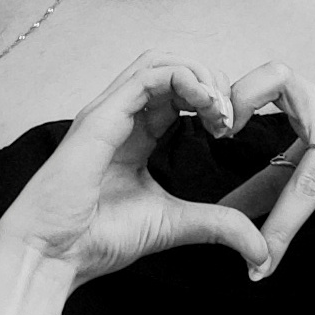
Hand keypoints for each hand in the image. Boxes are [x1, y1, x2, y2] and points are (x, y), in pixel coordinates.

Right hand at [0, 59, 314, 295]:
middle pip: (173, 66)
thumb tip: (261, 251)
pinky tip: (204, 107)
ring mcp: (108, 111)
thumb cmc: (96, 239)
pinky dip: (184, 80)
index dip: (211, 100)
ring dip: (201, 75)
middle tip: (230, 119)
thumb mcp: (174, 226)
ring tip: (220, 110)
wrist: (53, 254)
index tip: (230, 130)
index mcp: (134, 134)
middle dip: (212, 81)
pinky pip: (147, 74)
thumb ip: (217, 226)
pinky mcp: (101, 116)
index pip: (178, 92)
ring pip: (160, 60)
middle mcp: (120, 115)